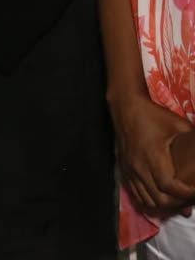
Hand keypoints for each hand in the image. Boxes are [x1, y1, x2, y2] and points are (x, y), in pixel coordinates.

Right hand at [110, 93, 194, 215]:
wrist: (126, 107)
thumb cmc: (153, 115)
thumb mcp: (180, 125)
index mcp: (153, 156)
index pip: (170, 186)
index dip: (186, 194)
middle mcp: (139, 167)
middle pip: (159, 199)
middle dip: (178, 204)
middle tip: (191, 199)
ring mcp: (130, 169)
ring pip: (146, 200)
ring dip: (164, 206)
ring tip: (178, 202)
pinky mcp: (124, 169)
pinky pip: (136, 194)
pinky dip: (150, 201)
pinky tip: (161, 198)